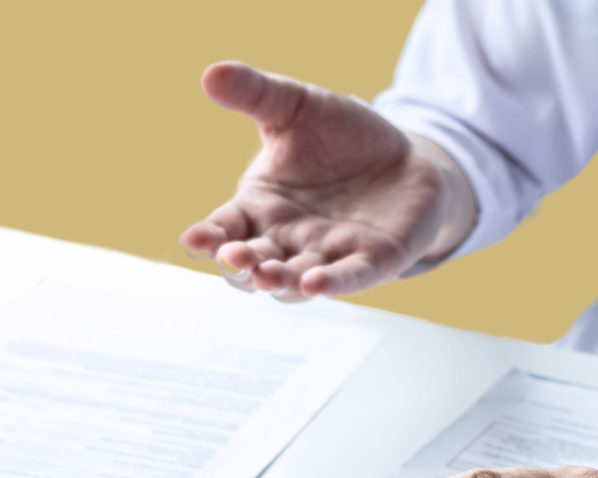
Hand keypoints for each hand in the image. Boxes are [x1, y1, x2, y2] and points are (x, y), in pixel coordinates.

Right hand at [179, 61, 475, 300]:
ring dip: (280, 282)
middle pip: (254, 265)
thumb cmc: (340, 136)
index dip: (208, 237)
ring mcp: (328, 255)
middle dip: (241, 266)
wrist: (404, 154)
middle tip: (233, 258)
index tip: (193, 238)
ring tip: (268, 277)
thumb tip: (211, 72)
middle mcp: (288, 240)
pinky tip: (316, 284)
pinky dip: (332, 283)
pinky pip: (349, 278)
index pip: (226, 228)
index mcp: (259, 208)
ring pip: (295, 281)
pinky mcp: (372, 262)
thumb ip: (256, 94)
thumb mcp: (296, 107)